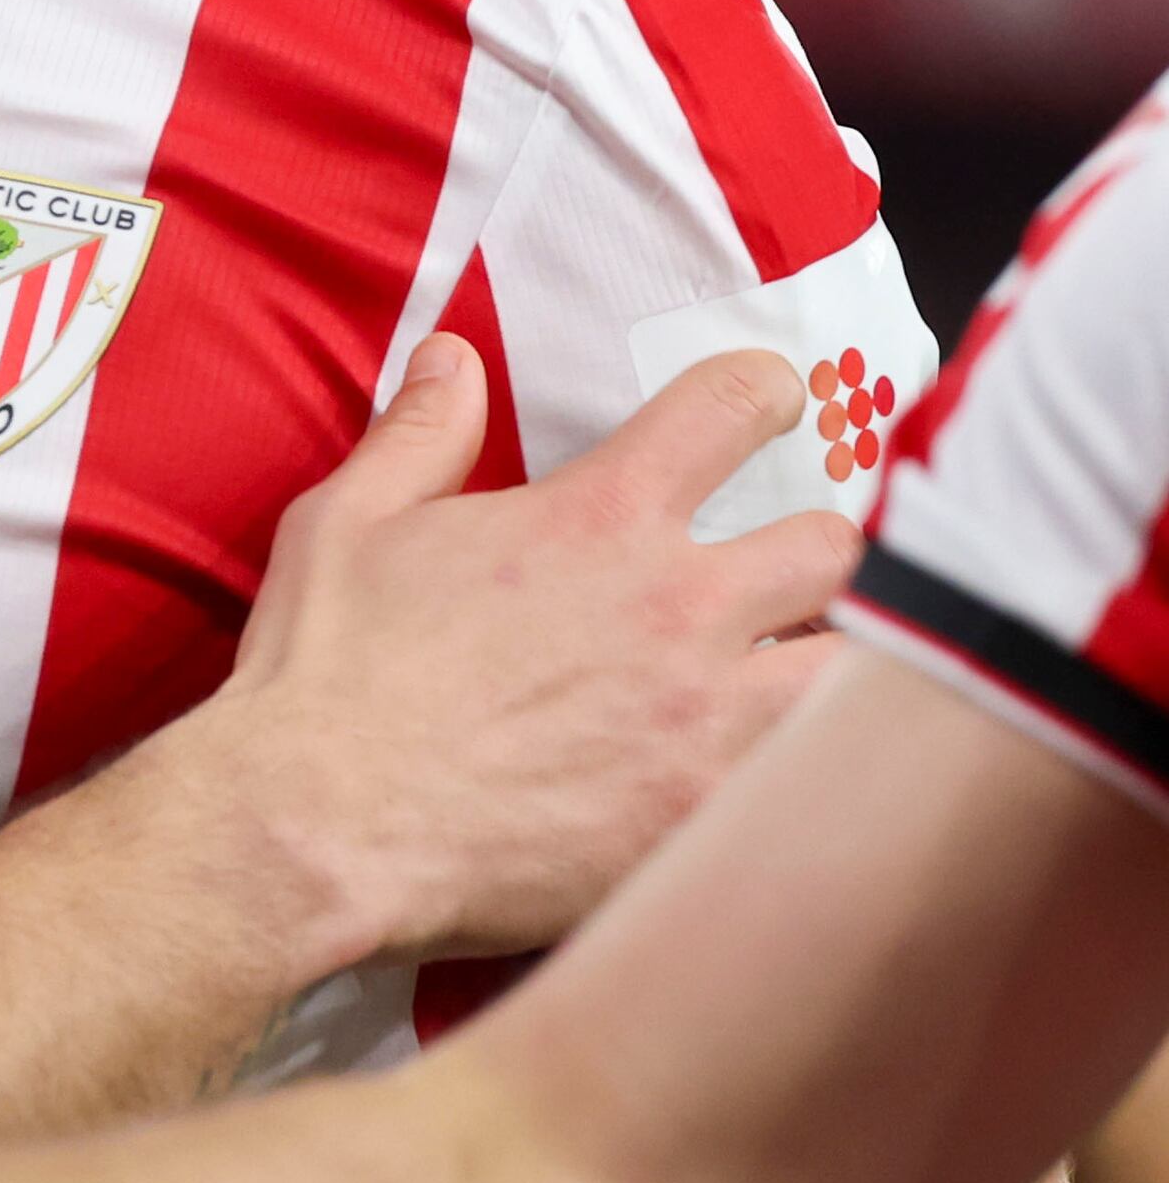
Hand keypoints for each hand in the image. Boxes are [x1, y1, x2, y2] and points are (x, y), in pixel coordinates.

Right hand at [164, 333, 853, 968]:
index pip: (729, 410)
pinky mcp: (712, 815)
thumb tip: (452, 358)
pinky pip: (815, 778)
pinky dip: (802, 768)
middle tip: (774, 573)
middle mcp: (679, 605)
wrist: (329, 824)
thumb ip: (419, 434)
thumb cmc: (330, 672)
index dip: (763, 391)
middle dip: (810, 549)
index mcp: (597, 519)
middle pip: (828, 546)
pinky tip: (764, 777)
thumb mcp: (348, 522)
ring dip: (827, 665)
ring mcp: (711, 717)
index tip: (769, 399)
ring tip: (788, 682)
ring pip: (854, 668)